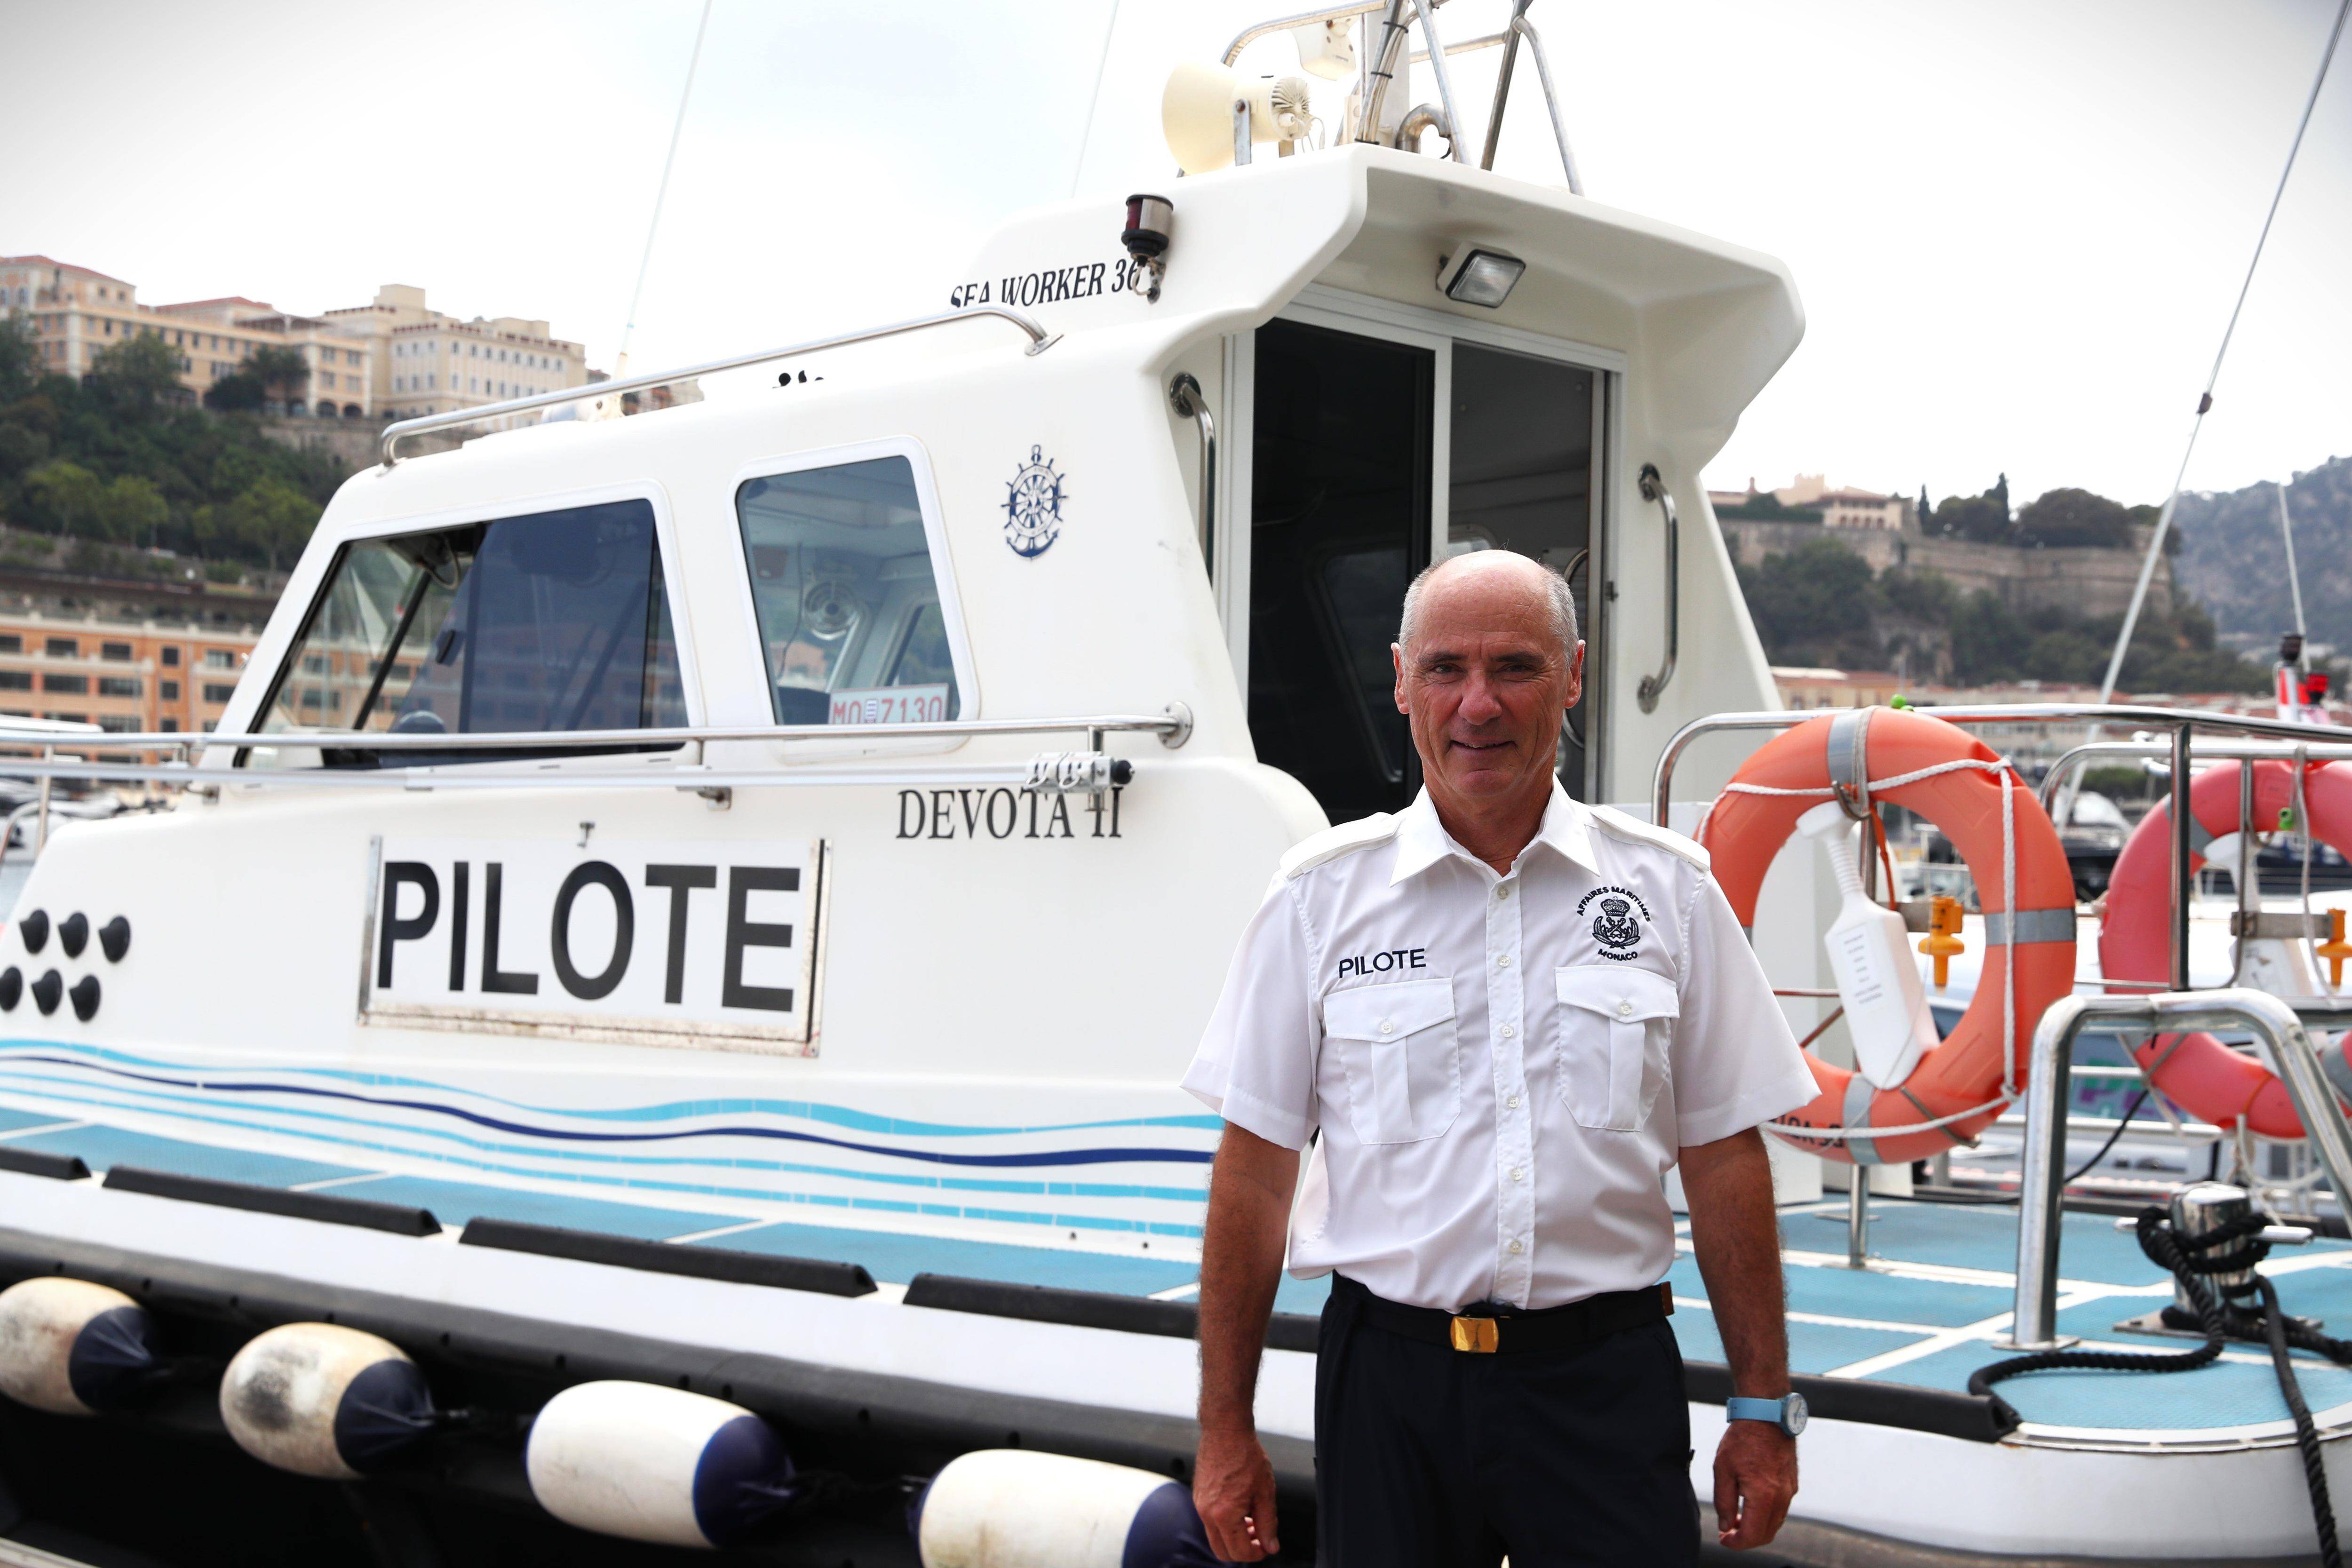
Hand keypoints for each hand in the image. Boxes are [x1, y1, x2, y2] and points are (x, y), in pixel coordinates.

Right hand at [1194, 1423, 1279, 1560]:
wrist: (1225, 1431)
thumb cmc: (1246, 1456)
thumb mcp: (1265, 1493)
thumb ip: (1268, 1524)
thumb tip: (1271, 1547)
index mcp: (1224, 1515)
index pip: (1240, 1552)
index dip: (1258, 1553)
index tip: (1268, 1545)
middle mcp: (1207, 1513)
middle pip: (1222, 1552)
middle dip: (1243, 1551)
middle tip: (1260, 1538)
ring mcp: (1199, 1505)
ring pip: (1215, 1537)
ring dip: (1234, 1537)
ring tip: (1253, 1521)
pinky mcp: (1198, 1496)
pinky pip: (1210, 1522)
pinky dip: (1225, 1524)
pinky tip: (1241, 1508)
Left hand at [1713, 1418, 1795, 1549]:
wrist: (1765, 1415)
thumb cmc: (1742, 1439)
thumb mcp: (1722, 1470)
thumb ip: (1724, 1502)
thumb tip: (1726, 1525)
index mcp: (1763, 1495)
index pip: (1752, 1535)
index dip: (1736, 1543)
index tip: (1723, 1538)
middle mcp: (1781, 1497)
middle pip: (1766, 1534)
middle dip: (1746, 1539)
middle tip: (1728, 1533)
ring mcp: (1789, 1490)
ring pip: (1775, 1523)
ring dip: (1757, 1528)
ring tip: (1736, 1519)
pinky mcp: (1792, 1483)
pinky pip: (1781, 1509)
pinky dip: (1766, 1516)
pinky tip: (1750, 1505)